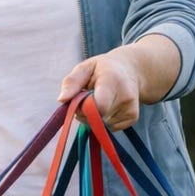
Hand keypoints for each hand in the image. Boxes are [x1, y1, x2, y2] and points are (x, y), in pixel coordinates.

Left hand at [57, 35, 180, 130]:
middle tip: (87, 97)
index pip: (98, 106)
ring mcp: (131, 109)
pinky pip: (109, 127)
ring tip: (100, 99)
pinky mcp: (132, 118)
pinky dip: (103, 120)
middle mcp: (126, 96)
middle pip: (97, 118)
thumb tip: (62, 100)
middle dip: (85, 112)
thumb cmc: (103, 69)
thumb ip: (72, 82)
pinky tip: (108, 106)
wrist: (131, 70)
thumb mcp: (85, 68)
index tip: (79, 100)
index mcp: (112, 80)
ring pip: (101, 124)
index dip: (83, 109)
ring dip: (94, 116)